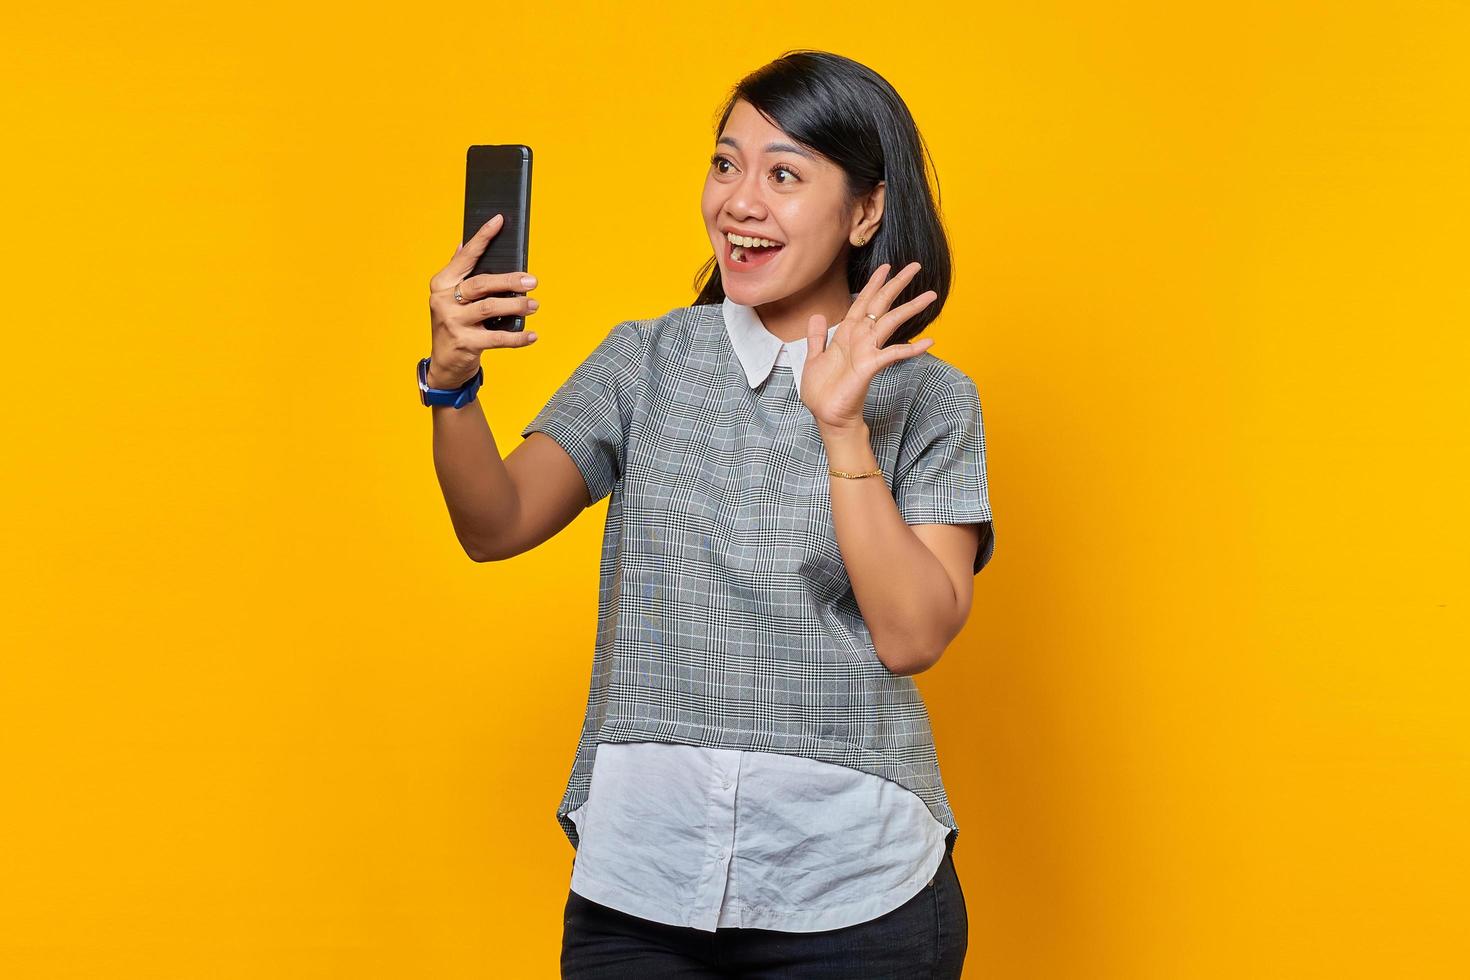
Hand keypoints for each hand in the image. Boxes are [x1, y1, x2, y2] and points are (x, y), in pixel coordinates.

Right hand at [425, 214, 541, 387]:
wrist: (445, 365)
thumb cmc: (454, 325)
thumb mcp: (450, 297)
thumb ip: (458, 272)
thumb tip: (462, 243)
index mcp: (442, 283)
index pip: (465, 256)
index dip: (482, 238)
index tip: (499, 221)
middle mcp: (443, 300)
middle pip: (481, 284)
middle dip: (510, 281)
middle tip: (532, 282)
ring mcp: (453, 322)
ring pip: (490, 308)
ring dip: (516, 306)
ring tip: (533, 305)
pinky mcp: (465, 343)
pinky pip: (498, 339)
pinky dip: (518, 337)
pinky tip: (532, 335)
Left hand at [799, 262, 936, 430]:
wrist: (826, 416)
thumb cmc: (822, 391)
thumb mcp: (813, 359)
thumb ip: (816, 338)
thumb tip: (817, 315)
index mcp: (846, 334)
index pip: (862, 302)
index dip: (873, 284)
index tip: (886, 267)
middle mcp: (860, 338)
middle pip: (881, 304)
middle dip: (897, 284)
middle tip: (915, 266)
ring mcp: (867, 351)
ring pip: (891, 322)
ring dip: (911, 307)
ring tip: (931, 295)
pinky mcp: (869, 366)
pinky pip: (892, 353)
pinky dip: (910, 348)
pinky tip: (929, 342)